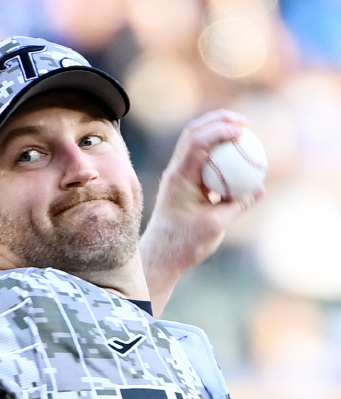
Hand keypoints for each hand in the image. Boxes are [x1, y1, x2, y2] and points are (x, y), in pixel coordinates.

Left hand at [139, 109, 264, 315]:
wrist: (161, 254)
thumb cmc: (185, 242)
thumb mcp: (217, 224)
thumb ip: (238, 204)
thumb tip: (260, 188)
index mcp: (180, 176)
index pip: (198, 142)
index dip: (221, 129)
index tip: (244, 129)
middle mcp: (176, 171)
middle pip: (194, 133)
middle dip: (218, 121)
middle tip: (245, 122)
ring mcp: (178, 176)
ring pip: (195, 144)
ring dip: (216, 133)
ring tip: (241, 133)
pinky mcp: (182, 184)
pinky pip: (201, 161)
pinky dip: (217, 154)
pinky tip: (236, 158)